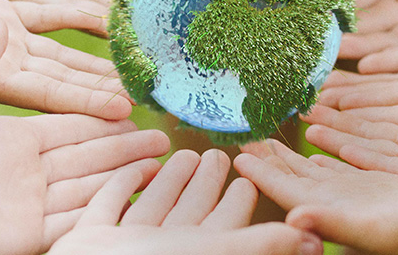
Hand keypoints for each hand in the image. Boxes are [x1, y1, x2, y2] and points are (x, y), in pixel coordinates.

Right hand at [0, 0, 131, 117]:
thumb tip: (0, 41)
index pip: (52, 97)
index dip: (89, 103)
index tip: (127, 109)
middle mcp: (5, 67)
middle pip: (70, 80)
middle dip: (109, 88)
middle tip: (153, 94)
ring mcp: (6, 43)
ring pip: (66, 53)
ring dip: (101, 57)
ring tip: (141, 60)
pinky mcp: (1, 16)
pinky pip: (50, 16)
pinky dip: (79, 15)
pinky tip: (110, 16)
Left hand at [0, 20, 170, 254]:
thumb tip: (0, 23)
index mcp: (9, 137)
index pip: (66, 123)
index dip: (97, 112)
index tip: (129, 106)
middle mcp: (22, 169)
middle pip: (85, 155)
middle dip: (123, 146)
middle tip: (161, 138)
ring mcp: (25, 202)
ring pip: (86, 184)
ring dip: (122, 175)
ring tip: (159, 164)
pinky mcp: (24, 233)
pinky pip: (72, 219)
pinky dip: (102, 208)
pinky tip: (131, 196)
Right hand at [48, 150, 320, 254]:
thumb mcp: (215, 254)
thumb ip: (257, 243)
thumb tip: (308, 237)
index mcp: (198, 251)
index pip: (226, 223)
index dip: (239, 200)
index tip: (251, 176)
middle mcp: (165, 250)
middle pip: (191, 212)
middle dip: (205, 183)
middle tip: (219, 153)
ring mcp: (127, 245)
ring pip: (153, 208)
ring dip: (169, 181)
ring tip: (184, 153)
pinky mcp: (90, 237)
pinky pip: (109, 206)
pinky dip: (121, 184)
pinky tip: (136, 167)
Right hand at [306, 18, 397, 221]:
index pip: (396, 91)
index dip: (367, 85)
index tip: (337, 77)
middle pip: (376, 117)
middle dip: (342, 111)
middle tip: (307, 103)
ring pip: (374, 139)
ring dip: (341, 133)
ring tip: (309, 126)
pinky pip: (387, 162)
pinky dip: (360, 155)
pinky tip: (334, 146)